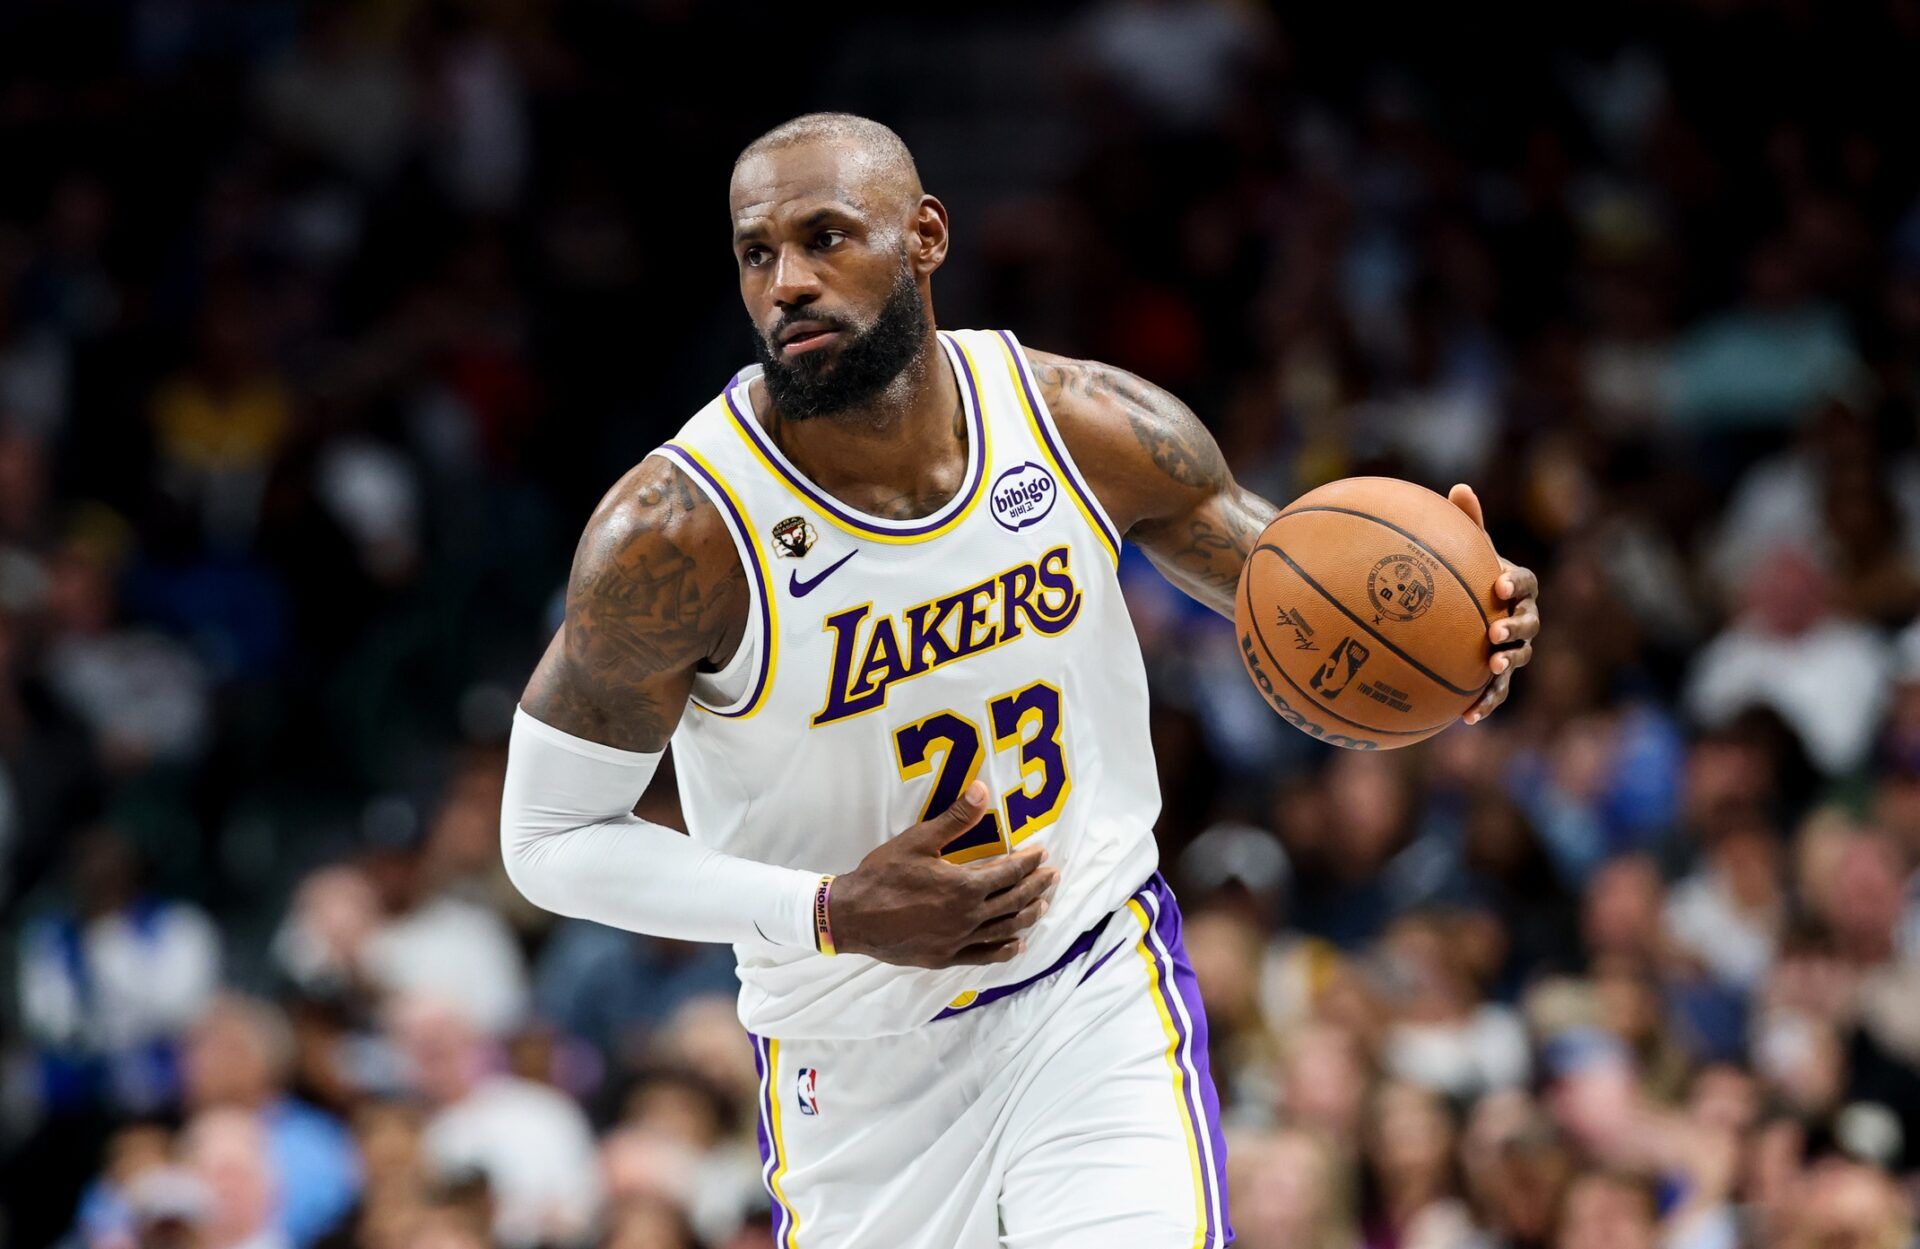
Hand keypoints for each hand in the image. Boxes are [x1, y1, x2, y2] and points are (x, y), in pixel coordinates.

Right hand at [830, 781, 1059, 967]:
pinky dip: (1006, 950)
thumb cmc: (883, 875)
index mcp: (964, 886)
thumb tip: (982, 789)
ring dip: (1028, 915)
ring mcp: (958, 940)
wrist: (852, 916)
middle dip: (1036, 886)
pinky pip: (985, 956)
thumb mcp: (918, 840)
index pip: (1008, 873)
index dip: (1029, 862)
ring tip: (1043, 904)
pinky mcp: (946, 957)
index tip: (1042, 853)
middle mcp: (968, 917)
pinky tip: (1018, 944)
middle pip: (1014, 901)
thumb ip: (955, 819)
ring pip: (1006, 929)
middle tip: (1052, 875)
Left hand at [1448, 484, 1540, 723]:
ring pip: (1519, 658)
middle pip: (1529, 623)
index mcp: (1517, 587)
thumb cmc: (1468, 575)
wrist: (1467, 612)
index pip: (1525, 583)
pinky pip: (1496, 691)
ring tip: (1493, 667)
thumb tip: (1459, 487)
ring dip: (1508, 663)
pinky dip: (1486, 703)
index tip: (1499, 583)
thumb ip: (1467, 524)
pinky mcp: (1499, 675)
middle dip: (1516, 627)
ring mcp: (1515, 648)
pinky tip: (1466, 718)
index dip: (1516, 583)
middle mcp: (1523, 619)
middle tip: (1495, 631)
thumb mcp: (1467, 550)